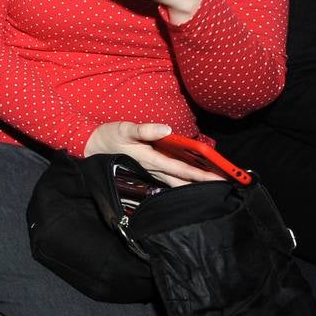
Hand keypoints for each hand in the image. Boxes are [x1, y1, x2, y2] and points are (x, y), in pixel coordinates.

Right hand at [84, 122, 222, 186]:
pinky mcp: (148, 170)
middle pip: (182, 180)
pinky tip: (191, 183)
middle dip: (202, 183)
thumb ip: (145, 129)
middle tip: (224, 186)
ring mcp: (150, 172)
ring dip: (194, 185)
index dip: (200, 173)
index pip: (180, 168)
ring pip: (176, 183)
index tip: (218, 177)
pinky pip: (169, 180)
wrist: (91, 146)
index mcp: (150, 159)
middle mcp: (152, 169)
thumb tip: (167, 129)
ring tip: (213, 187)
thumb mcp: (125, 128)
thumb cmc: (109, 136)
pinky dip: (182, 182)